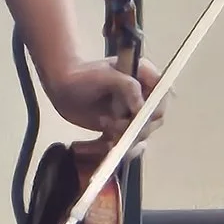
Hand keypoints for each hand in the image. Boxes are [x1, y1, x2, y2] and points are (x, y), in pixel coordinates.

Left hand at [39, 55, 164, 141]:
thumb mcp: (106, 75)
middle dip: (135, 127)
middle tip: (114, 125)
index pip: (161, 98)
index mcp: (145, 79)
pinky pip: (125, 144)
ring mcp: (132, 114)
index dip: (152, 109)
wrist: (62, 86)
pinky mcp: (121, 128)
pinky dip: (114, 148)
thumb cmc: (82, 75)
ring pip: (139, 135)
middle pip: (152, 121)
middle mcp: (143, 98)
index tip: (135, 115)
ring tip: (103, 125)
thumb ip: (127, 87)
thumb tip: (141, 109)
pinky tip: (101, 144)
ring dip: (123, 137)